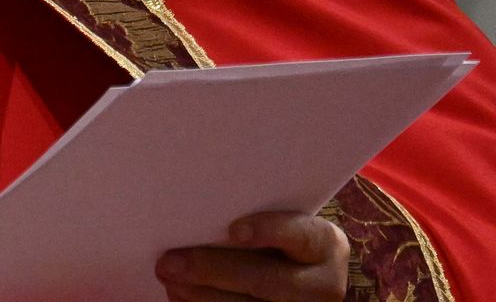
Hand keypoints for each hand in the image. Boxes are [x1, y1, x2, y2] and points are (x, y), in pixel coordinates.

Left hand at [156, 211, 348, 300]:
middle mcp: (323, 285)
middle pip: (268, 282)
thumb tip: (198, 203)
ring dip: (202, 295)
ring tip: (169, 279)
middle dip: (213, 271)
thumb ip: (254, 215)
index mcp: (326, 245)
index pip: (302, 235)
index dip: (269, 231)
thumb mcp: (280, 222)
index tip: (233, 229)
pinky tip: (180, 296)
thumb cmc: (278, 237)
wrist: (297, 275)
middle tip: (169, 262)